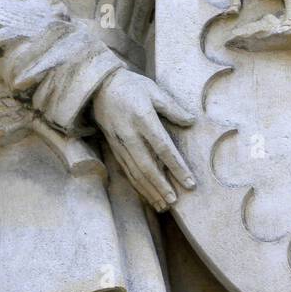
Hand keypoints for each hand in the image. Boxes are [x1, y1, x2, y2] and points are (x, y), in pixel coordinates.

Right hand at [92, 69, 195, 211]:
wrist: (98, 87)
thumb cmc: (131, 86)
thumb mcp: (154, 90)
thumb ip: (173, 108)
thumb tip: (191, 121)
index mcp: (142, 119)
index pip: (163, 148)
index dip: (177, 167)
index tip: (189, 182)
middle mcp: (129, 134)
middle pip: (147, 166)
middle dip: (161, 186)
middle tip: (174, 202)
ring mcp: (119, 143)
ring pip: (135, 172)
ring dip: (149, 190)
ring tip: (163, 205)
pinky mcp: (114, 148)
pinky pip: (126, 170)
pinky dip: (137, 185)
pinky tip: (148, 195)